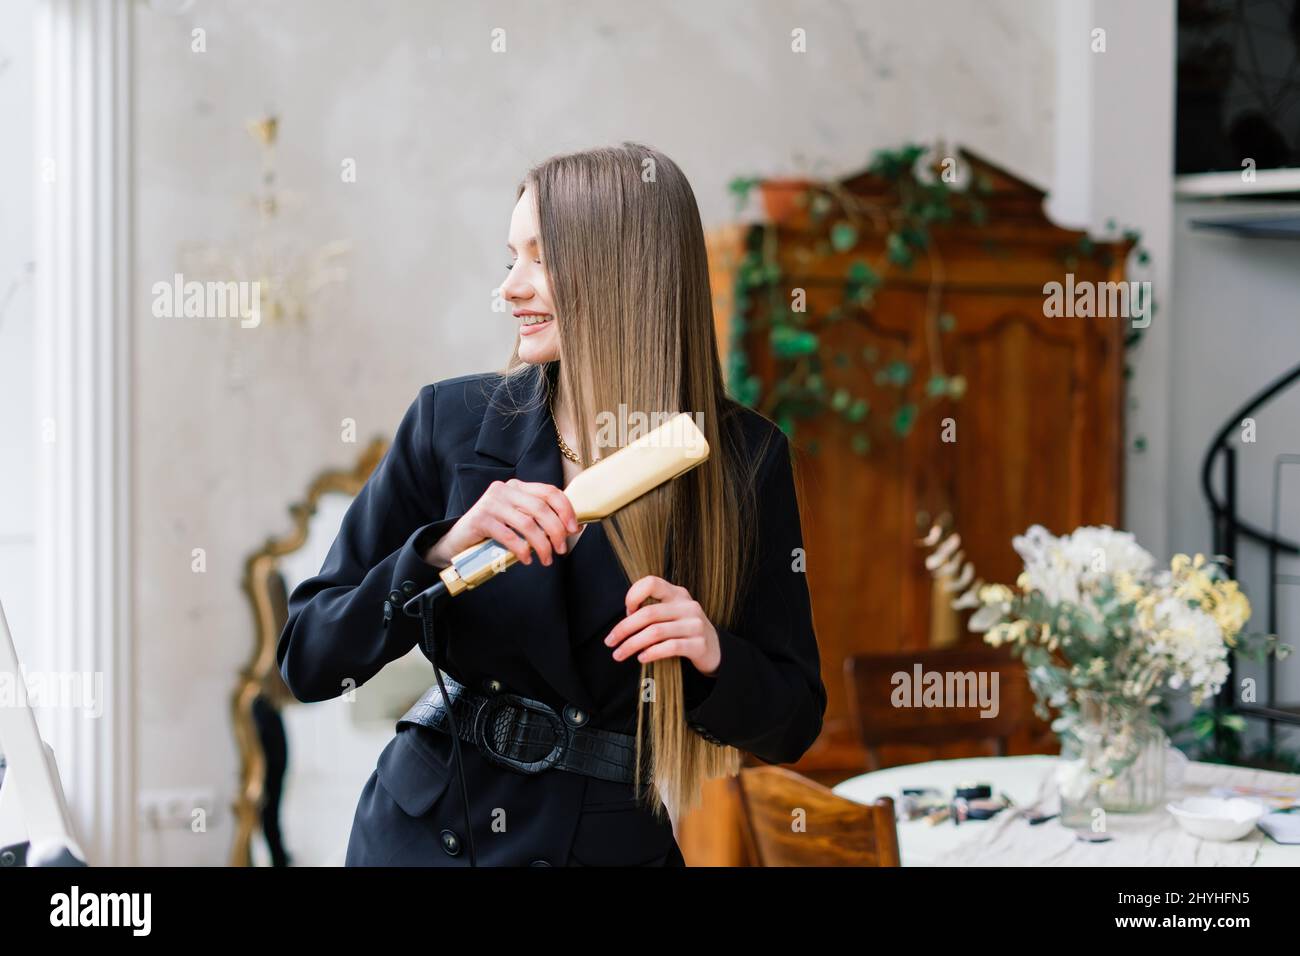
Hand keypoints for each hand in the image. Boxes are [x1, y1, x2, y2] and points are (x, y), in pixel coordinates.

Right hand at [424, 478, 578, 568]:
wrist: (458, 540)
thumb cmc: (493, 531)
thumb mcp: (517, 520)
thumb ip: (539, 519)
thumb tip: (572, 528)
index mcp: (517, 487)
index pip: (549, 492)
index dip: (566, 510)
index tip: (573, 529)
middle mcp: (504, 490)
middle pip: (541, 508)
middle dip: (556, 531)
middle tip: (561, 549)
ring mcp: (491, 503)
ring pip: (527, 524)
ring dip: (542, 545)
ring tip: (546, 559)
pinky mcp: (480, 519)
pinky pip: (509, 536)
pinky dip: (522, 550)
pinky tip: (526, 559)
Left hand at [604, 575, 720, 675]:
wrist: (715, 649)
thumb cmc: (683, 630)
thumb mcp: (672, 613)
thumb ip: (653, 610)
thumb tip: (625, 621)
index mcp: (677, 594)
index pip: (651, 582)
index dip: (633, 594)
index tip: (626, 611)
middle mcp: (687, 606)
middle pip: (648, 613)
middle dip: (624, 629)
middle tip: (610, 642)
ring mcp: (695, 625)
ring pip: (655, 632)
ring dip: (632, 645)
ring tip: (619, 654)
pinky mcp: (699, 644)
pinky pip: (670, 647)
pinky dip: (651, 653)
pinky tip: (641, 658)